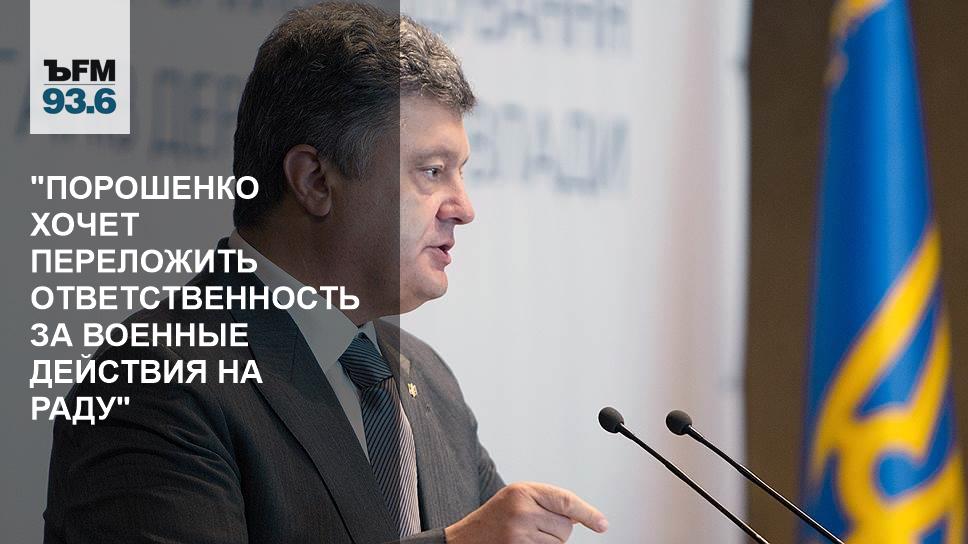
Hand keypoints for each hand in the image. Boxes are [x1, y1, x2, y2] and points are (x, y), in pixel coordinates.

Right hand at [444, 482, 607, 542]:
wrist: (465, 540)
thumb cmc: (494, 519)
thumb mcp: (517, 499)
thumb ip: (546, 501)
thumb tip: (582, 517)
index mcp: (523, 491)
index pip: (566, 501)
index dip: (588, 513)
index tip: (602, 524)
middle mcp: (522, 510)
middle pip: (566, 526)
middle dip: (556, 530)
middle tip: (533, 527)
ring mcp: (520, 534)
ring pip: (559, 543)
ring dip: (549, 543)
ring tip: (525, 537)